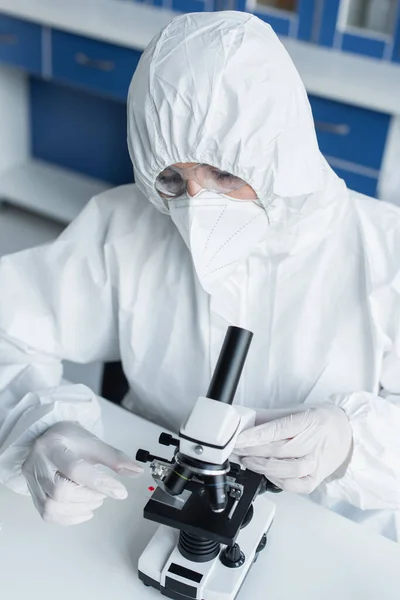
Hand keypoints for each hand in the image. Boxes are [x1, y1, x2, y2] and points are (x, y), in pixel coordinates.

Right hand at [22, 422, 142, 525]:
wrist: (49, 437)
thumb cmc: (71, 440)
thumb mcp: (94, 443)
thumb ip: (115, 458)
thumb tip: (137, 472)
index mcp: (54, 446)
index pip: (75, 468)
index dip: (100, 483)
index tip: (120, 492)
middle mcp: (38, 463)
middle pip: (60, 491)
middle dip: (88, 496)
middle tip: (103, 493)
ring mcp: (32, 480)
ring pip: (52, 506)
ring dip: (79, 509)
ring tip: (95, 501)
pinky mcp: (33, 493)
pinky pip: (48, 514)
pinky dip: (69, 518)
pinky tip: (84, 511)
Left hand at [235, 404, 352, 493]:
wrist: (348, 433)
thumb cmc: (320, 420)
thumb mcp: (296, 409)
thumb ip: (269, 416)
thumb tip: (244, 417)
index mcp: (309, 421)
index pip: (277, 430)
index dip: (254, 436)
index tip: (237, 438)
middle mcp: (314, 444)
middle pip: (278, 450)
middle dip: (252, 451)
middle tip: (235, 449)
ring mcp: (317, 463)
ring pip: (287, 470)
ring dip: (262, 467)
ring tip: (247, 461)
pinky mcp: (317, 479)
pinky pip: (296, 486)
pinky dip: (278, 482)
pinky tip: (267, 474)